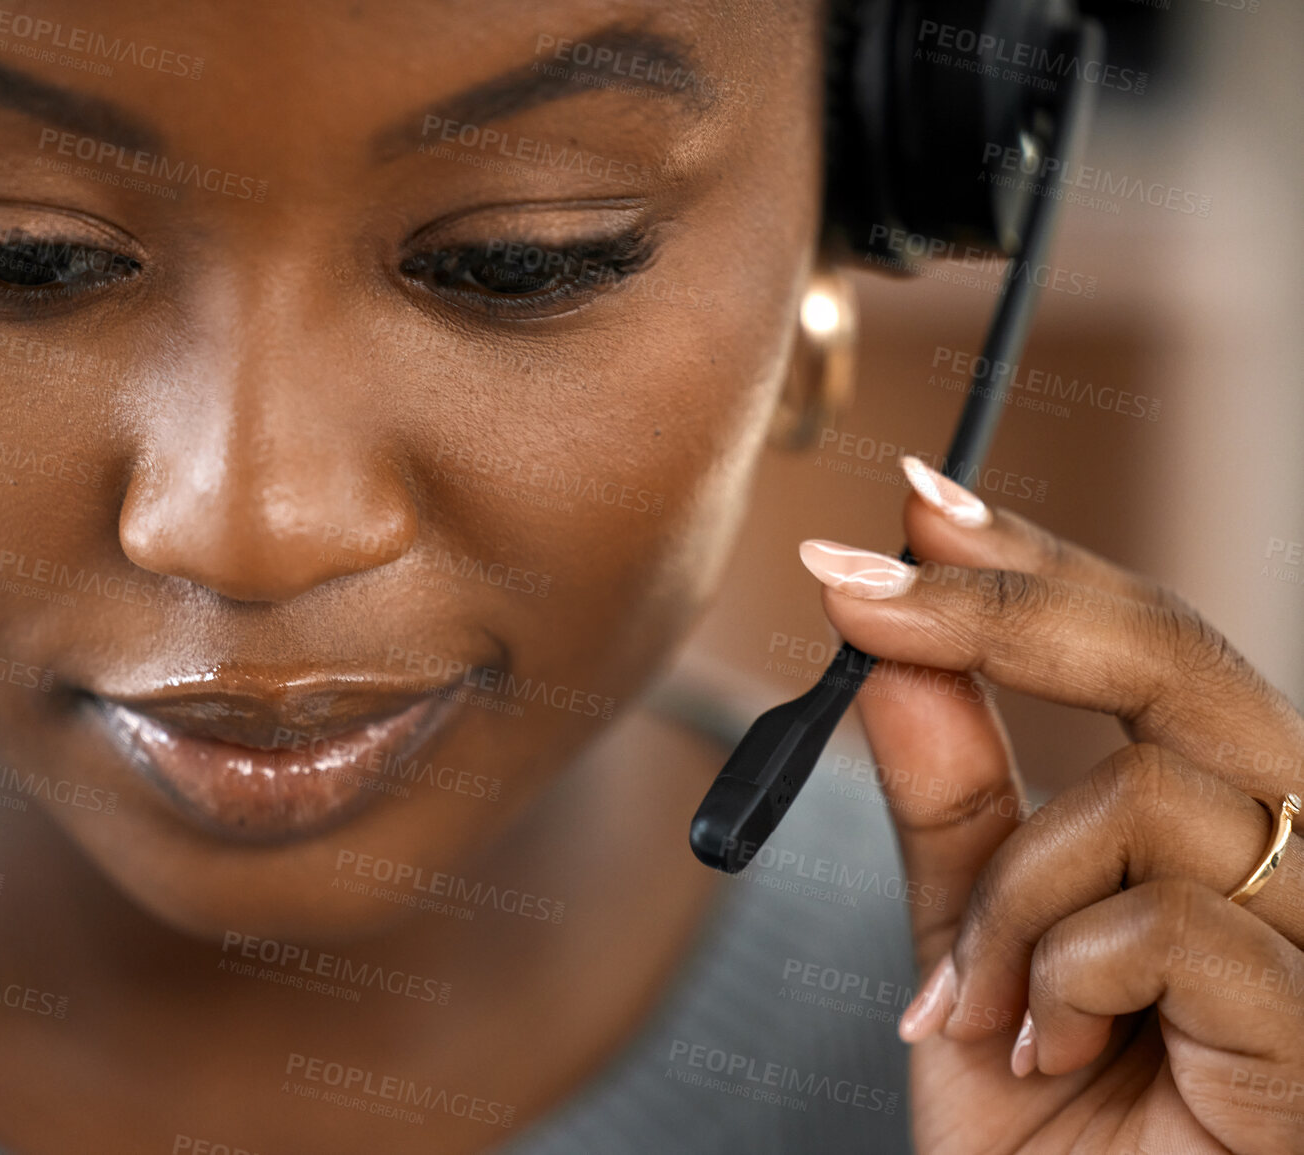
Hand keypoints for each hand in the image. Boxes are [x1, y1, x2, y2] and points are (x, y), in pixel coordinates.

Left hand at [799, 456, 1303, 1154]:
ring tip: (974, 1007)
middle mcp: (1291, 855)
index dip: (1034, 566)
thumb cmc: (1046, 1127)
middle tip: (854, 596)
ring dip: (1007, 900)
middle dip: (1003, 611)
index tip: (914, 501)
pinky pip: (1167, 923)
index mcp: (1216, 821)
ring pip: (1145, 797)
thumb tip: (894, 664)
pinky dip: (1057, 980)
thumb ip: (953, 811)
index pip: (1146, 646)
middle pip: (1179, 659)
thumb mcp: (972, 945)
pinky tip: (1044, 1053)